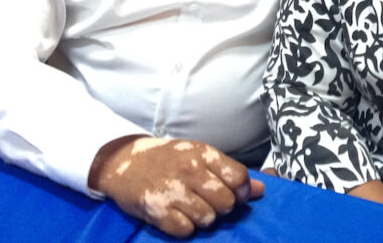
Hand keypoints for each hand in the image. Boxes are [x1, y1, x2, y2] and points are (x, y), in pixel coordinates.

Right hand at [89, 136, 264, 236]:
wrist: (123, 161)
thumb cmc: (167, 159)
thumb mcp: (199, 156)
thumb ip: (229, 171)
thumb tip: (260, 189)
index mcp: (203, 153)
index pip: (238, 176)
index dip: (241, 191)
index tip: (234, 194)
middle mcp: (189, 170)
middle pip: (226, 202)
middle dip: (222, 207)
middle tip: (209, 202)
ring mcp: (172, 190)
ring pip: (208, 218)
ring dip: (203, 218)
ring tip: (191, 208)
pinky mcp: (156, 209)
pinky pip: (185, 230)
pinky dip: (184, 227)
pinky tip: (176, 215)